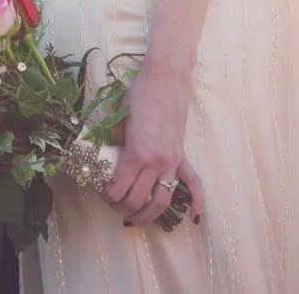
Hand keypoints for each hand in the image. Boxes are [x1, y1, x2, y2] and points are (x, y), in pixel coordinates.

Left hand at [103, 63, 205, 228]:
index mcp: (137, 153)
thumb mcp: (119, 121)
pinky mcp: (182, 156)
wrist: (166, 79)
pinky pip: (193, 183)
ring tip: (136, 219)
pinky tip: (194, 217)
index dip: (107, 195)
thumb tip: (108, 162)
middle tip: (113, 204)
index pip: (118, 188)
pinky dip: (196, 202)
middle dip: (122, 207)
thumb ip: (115, 146)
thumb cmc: (139, 95)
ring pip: (162, 200)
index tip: (102, 191)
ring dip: (148, 215)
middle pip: (138, 199)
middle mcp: (156, 162)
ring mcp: (172, 161)